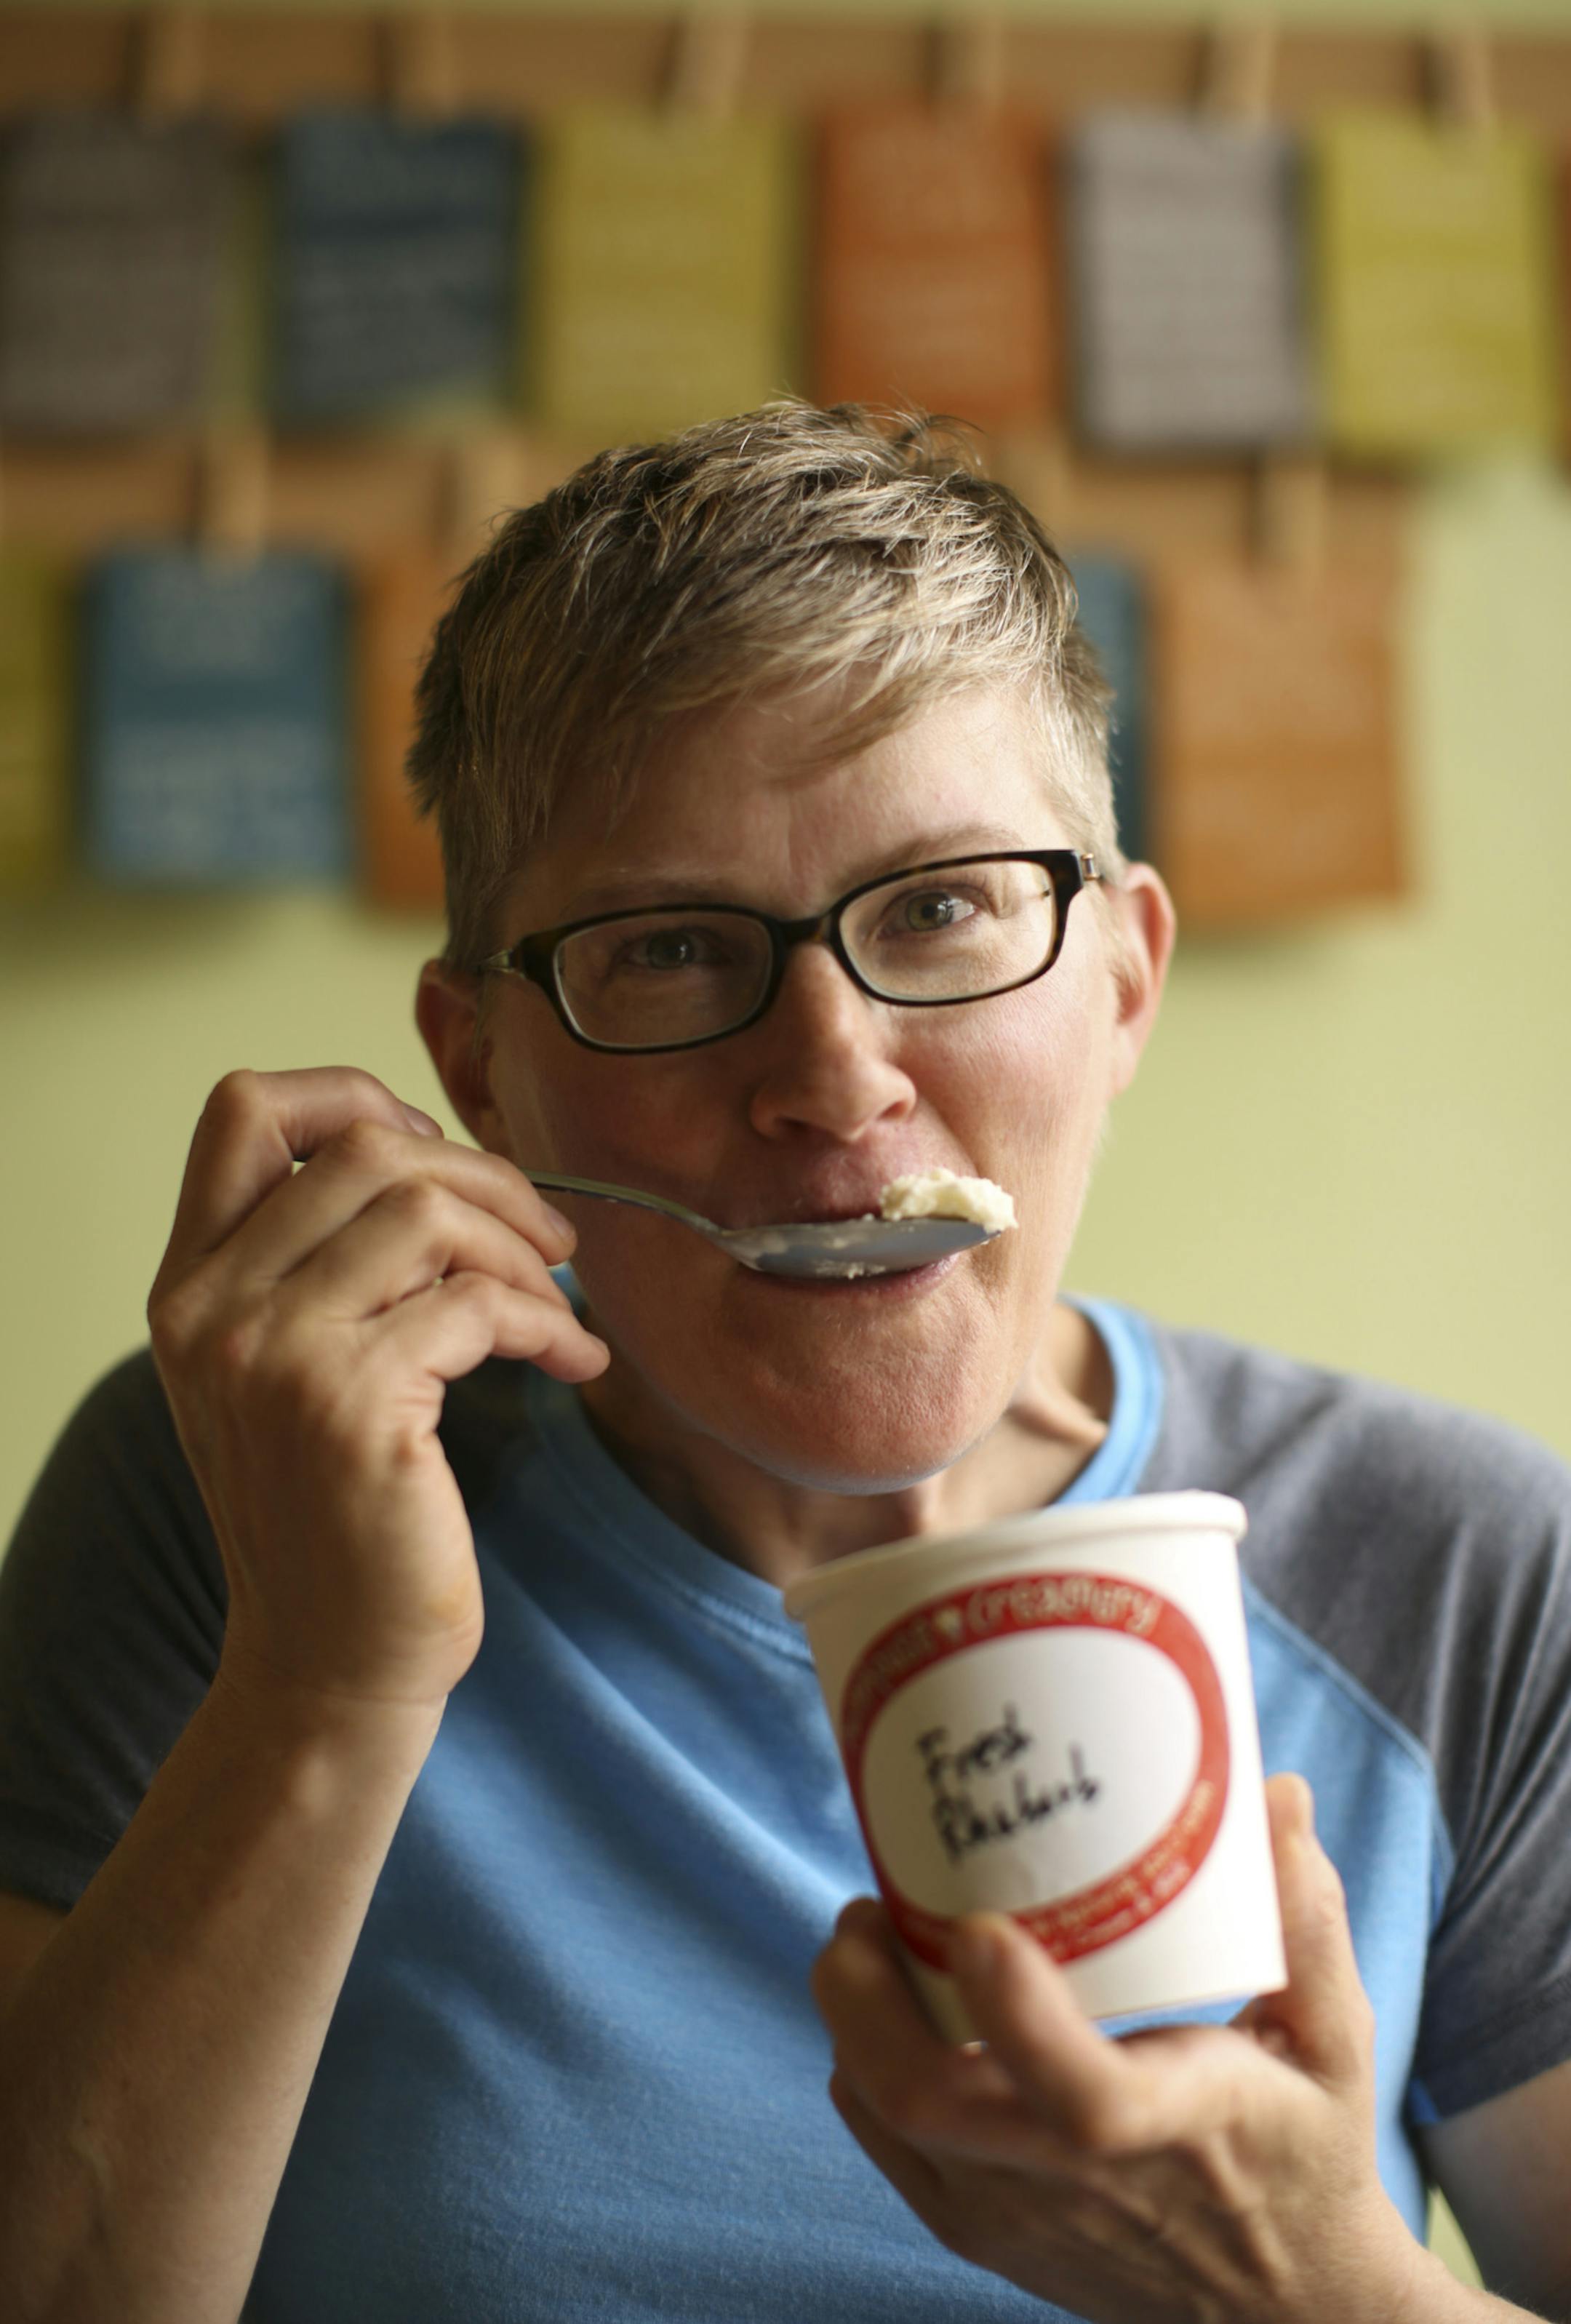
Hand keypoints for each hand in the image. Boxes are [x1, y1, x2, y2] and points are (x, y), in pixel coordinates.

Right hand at [147, 1067, 608, 1715]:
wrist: (329, 1665)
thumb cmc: (335, 1516)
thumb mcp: (289, 1372)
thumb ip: (321, 1267)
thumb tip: (436, 1161)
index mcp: (190, 1286)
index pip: (247, 1112)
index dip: (357, 1095)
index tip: (438, 1155)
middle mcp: (213, 1309)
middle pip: (364, 1147)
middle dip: (483, 1177)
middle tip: (545, 1240)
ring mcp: (275, 1354)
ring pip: (424, 1210)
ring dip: (520, 1246)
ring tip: (555, 1305)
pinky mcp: (352, 1405)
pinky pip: (477, 1303)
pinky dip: (545, 1322)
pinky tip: (573, 1364)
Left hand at [811, 1775, 1427, 2323]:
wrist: (1278, 2310)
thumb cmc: (1303, 2152)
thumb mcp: (1333, 2040)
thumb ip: (1304, 1918)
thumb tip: (1274, 1790)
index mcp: (1181, 2126)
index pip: (1085, 2097)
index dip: (1019, 2015)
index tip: (979, 1926)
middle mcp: (1080, 2181)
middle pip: (932, 2103)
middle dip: (868, 1993)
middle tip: (871, 1901)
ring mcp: (1014, 2211)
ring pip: (886, 2115)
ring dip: (854, 2013)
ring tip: (873, 1929)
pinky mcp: (976, 2227)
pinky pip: (883, 2138)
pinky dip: (860, 2059)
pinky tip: (886, 1999)